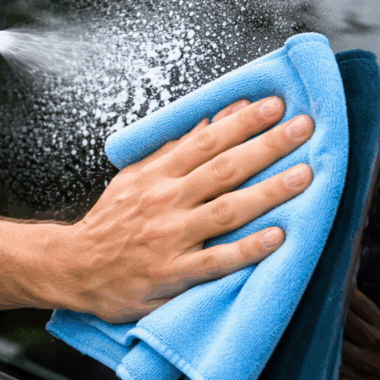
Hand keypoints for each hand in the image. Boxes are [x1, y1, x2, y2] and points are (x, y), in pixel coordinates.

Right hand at [48, 96, 313, 322]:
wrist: (75, 267)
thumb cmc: (111, 222)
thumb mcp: (135, 177)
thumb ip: (175, 150)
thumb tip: (214, 119)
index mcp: (156, 175)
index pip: (205, 141)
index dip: (242, 122)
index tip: (276, 105)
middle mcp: (164, 202)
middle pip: (223, 169)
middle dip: (266, 146)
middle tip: (305, 128)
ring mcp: (169, 239)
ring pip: (226, 211)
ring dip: (268, 191)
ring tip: (304, 175)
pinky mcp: (171, 275)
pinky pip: (216, 261)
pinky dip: (247, 249)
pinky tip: (277, 237)